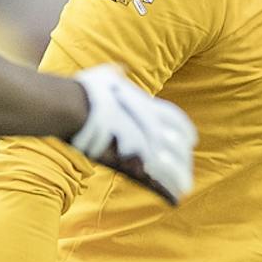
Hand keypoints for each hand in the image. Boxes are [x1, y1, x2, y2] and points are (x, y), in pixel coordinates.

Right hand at [69, 65, 196, 203]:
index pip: (172, 116)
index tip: (192, 141)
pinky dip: (165, 182)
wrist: (68, 103)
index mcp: (142, 100)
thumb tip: (120, 69)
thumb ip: (114, 73)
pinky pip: (154, 169)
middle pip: (175, 141)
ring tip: (185, 188)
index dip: (184, 129)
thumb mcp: (102, 75)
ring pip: (168, 158)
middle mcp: (147, 117)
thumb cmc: (81, 92)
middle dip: (184, 159)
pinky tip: (173, 192)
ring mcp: (141, 133)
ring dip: (179, 174)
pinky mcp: (131, 150)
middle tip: (187, 172)